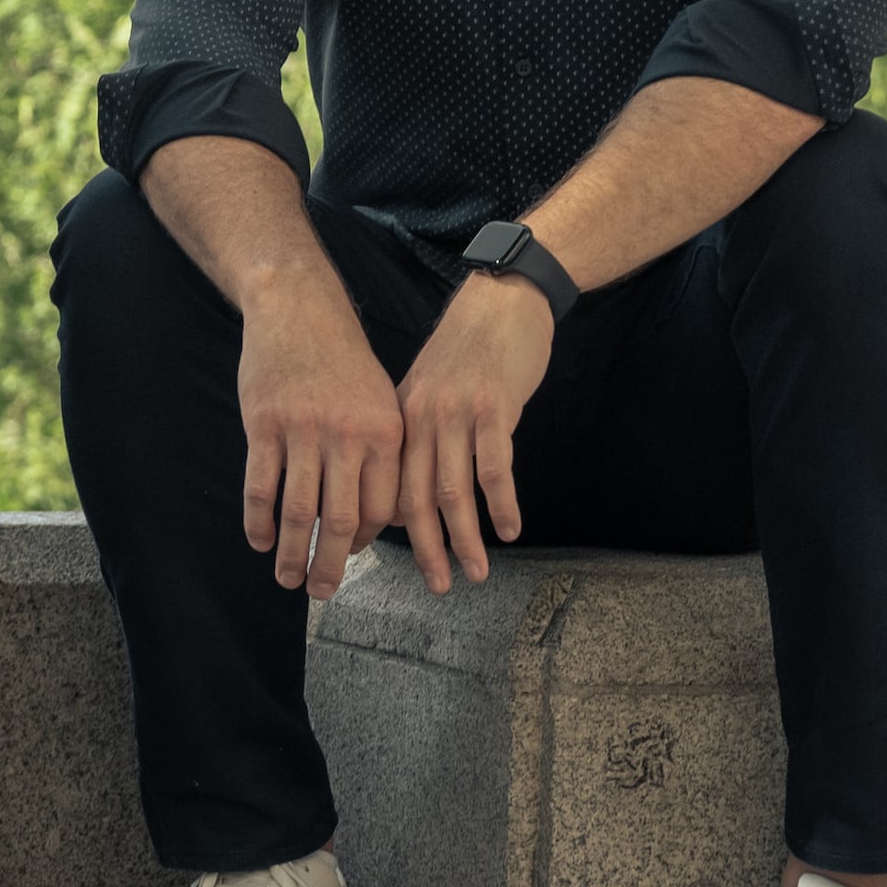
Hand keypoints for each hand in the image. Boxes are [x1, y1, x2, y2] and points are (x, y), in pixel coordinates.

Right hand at [236, 276, 402, 601]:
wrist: (299, 310)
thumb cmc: (342, 362)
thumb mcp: (380, 401)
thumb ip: (380, 456)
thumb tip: (372, 518)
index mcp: (385, 434)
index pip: (381, 508)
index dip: (366, 540)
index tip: (350, 555)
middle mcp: (347, 437)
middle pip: (340, 519)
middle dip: (331, 565)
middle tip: (322, 593)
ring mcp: (302, 431)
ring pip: (298, 510)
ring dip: (291, 553)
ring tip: (287, 579)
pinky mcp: (264, 425)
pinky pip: (261, 485)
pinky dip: (258, 520)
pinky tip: (258, 540)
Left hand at [393, 275, 553, 591]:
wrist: (501, 299)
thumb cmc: (466, 349)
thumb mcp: (426, 388)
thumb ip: (415, 435)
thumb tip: (407, 490)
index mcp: (399, 419)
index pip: (382, 484)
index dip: (380, 527)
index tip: (377, 559)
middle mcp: (421, 420)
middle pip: (414, 497)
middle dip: (424, 548)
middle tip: (435, 586)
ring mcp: (457, 415)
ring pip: (454, 491)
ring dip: (464, 538)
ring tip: (474, 574)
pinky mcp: (495, 409)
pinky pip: (496, 467)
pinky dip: (502, 504)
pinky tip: (509, 531)